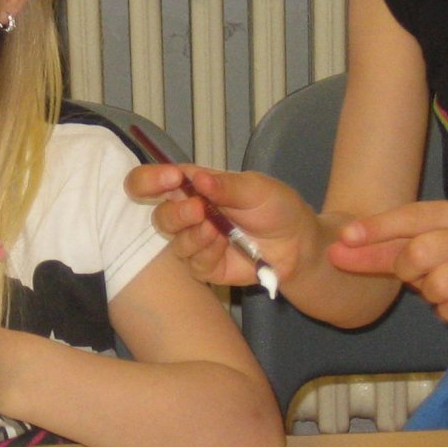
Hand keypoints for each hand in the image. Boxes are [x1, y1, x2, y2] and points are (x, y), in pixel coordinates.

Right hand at [125, 163, 313, 287]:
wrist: (298, 243)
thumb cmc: (275, 207)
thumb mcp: (256, 188)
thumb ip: (226, 185)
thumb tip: (197, 178)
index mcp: (192, 187)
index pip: (150, 182)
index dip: (149, 180)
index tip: (171, 179)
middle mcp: (188, 214)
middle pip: (158, 216)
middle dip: (175, 214)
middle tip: (199, 210)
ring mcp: (196, 243)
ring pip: (174, 242)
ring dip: (194, 235)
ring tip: (218, 230)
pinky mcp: (206, 267)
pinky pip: (194, 264)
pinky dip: (208, 253)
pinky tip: (225, 245)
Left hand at [332, 200, 447, 334]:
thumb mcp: (418, 253)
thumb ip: (380, 251)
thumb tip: (334, 251)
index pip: (410, 216)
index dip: (376, 228)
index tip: (344, 237)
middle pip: (419, 251)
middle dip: (406, 270)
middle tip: (418, 276)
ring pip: (438, 285)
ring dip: (432, 296)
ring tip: (446, 291)